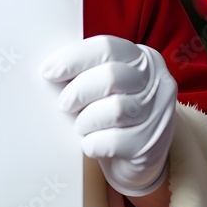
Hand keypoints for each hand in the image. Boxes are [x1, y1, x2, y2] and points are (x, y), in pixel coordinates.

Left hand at [42, 35, 175, 196]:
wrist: (136, 159)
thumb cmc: (112, 114)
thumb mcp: (106, 85)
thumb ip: (87, 71)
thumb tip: (50, 68)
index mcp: (143, 59)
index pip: (106, 47)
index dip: (73, 58)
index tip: (49, 71)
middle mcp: (156, 82)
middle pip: (110, 76)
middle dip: (78, 91)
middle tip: (63, 103)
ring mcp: (157, 114)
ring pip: (114, 109)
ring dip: (86, 119)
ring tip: (80, 126)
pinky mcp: (149, 145)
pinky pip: (113, 140)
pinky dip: (93, 143)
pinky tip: (91, 143)